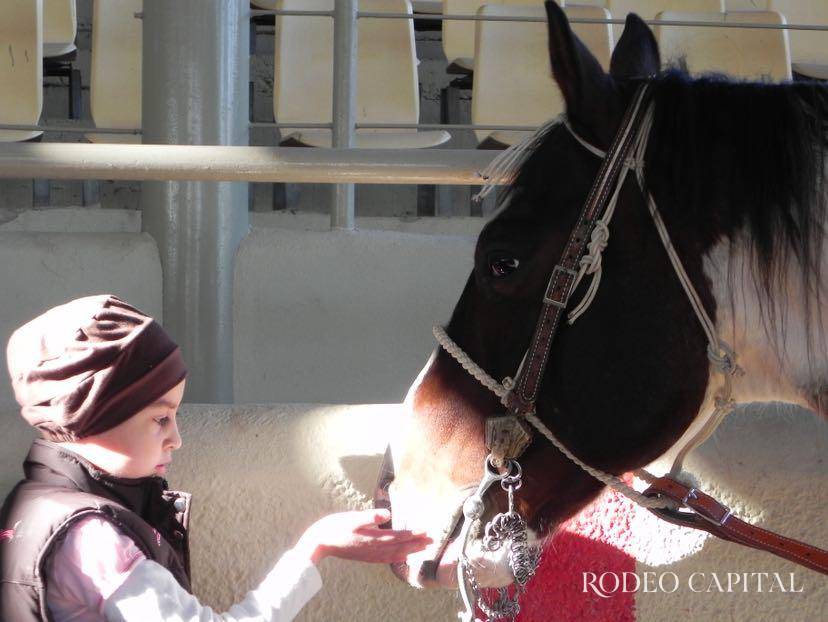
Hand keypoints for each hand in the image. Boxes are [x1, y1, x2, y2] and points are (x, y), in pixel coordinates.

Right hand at [295, 509, 431, 564]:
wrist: (320, 542)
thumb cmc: (335, 526)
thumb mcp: (351, 518)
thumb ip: (370, 516)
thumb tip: (387, 514)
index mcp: (373, 538)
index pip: (399, 536)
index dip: (413, 534)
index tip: (427, 531)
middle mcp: (374, 548)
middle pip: (400, 547)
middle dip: (417, 544)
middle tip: (432, 541)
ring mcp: (370, 554)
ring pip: (395, 554)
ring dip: (410, 550)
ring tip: (422, 548)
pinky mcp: (365, 556)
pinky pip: (386, 559)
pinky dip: (397, 557)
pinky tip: (400, 556)